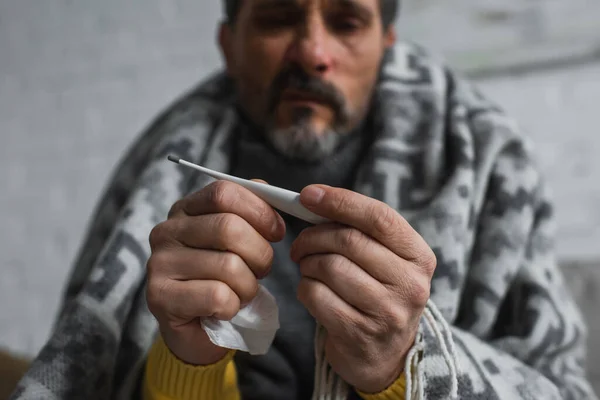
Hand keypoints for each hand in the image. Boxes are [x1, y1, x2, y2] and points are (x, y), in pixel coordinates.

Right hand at [146, 180, 285, 364]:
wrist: (198, 331)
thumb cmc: (222, 279)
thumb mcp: (237, 241)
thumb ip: (251, 212)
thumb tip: (273, 195)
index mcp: (186, 209)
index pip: (224, 192)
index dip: (259, 211)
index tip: (276, 232)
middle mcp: (167, 231)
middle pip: (229, 228)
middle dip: (260, 253)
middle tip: (262, 269)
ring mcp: (160, 263)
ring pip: (229, 265)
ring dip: (249, 285)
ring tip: (241, 292)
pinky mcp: (160, 296)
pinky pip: (218, 296)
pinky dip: (233, 306)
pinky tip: (225, 309)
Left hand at [290, 185, 435, 393]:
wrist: (387, 356)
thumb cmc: (379, 294)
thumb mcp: (386, 261)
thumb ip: (360, 230)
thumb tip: (314, 199)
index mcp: (419, 257)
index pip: (379, 217)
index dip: (340, 201)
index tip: (309, 195)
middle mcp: (410, 285)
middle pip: (349, 240)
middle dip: (314, 236)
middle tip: (300, 243)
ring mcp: (386, 312)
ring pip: (329, 267)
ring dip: (308, 263)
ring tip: (308, 268)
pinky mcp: (359, 334)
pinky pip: (316, 295)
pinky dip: (305, 287)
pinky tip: (312, 290)